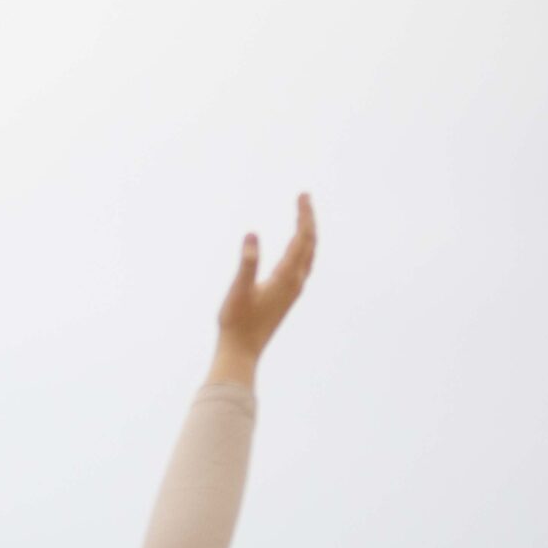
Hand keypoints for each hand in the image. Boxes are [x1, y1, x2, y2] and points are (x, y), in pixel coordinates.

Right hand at [216, 194, 316, 364]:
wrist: (241, 352)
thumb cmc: (237, 322)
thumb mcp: (238, 289)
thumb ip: (247, 262)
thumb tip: (252, 235)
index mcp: (287, 276)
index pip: (302, 238)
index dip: (304, 215)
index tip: (303, 195)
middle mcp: (296, 282)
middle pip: (310, 244)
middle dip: (309, 220)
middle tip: (304, 199)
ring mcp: (293, 291)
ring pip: (309, 256)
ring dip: (308, 236)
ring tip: (304, 219)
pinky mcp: (287, 298)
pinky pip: (302, 267)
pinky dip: (303, 251)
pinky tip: (296, 251)